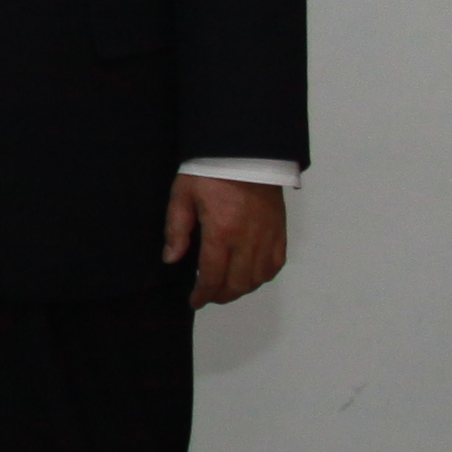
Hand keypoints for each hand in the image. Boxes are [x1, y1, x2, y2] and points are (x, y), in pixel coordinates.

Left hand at [164, 174, 286, 307]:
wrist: (246, 150)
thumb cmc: (210, 170)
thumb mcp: (183, 195)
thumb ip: (177, 230)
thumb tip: (171, 259)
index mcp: (221, 232)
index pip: (212, 277)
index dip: (202, 295)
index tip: (194, 302)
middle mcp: (248, 240)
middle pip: (237, 284)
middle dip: (220, 296)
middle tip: (208, 296)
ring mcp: (267, 236)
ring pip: (258, 278)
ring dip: (241, 289)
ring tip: (226, 287)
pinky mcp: (280, 230)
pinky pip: (275, 264)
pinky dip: (263, 276)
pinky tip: (250, 275)